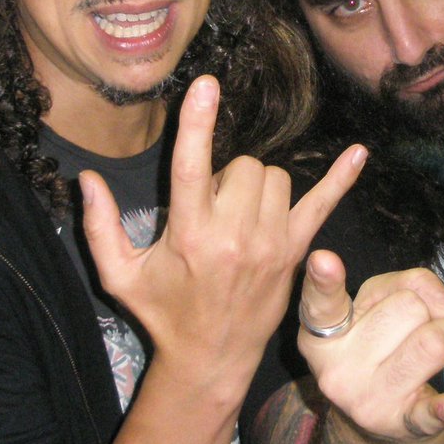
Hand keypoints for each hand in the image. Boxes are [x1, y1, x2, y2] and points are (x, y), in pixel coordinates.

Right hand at [81, 75, 366, 392]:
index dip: (197, 123)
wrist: (210, 359)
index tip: (206, 85)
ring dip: (255, 185)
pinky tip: (359, 153)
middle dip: (226, 174)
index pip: (192, 168)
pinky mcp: (294, 251)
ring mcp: (270, 244)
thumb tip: (85, 178)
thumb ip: (99, 225)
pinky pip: (323, 204)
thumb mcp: (119, 275)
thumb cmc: (163, 312)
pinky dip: (341, 179)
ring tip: (237, 215)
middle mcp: (233, 236)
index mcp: (189, 235)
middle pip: (242, 165)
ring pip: (273, 177)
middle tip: (212, 207)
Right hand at [297, 251, 443, 443]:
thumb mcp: (373, 309)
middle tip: (422, 327)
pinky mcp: (400, 424)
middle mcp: (336, 368)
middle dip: (429, 308)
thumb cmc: (378, 352)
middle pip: (407, 306)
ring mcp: (368, 398)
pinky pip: (428, 412)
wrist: (377, 433)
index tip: (322, 259)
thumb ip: (405, 284)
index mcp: (321, 335)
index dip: (323, 280)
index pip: (323, 304)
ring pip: (432, 342)